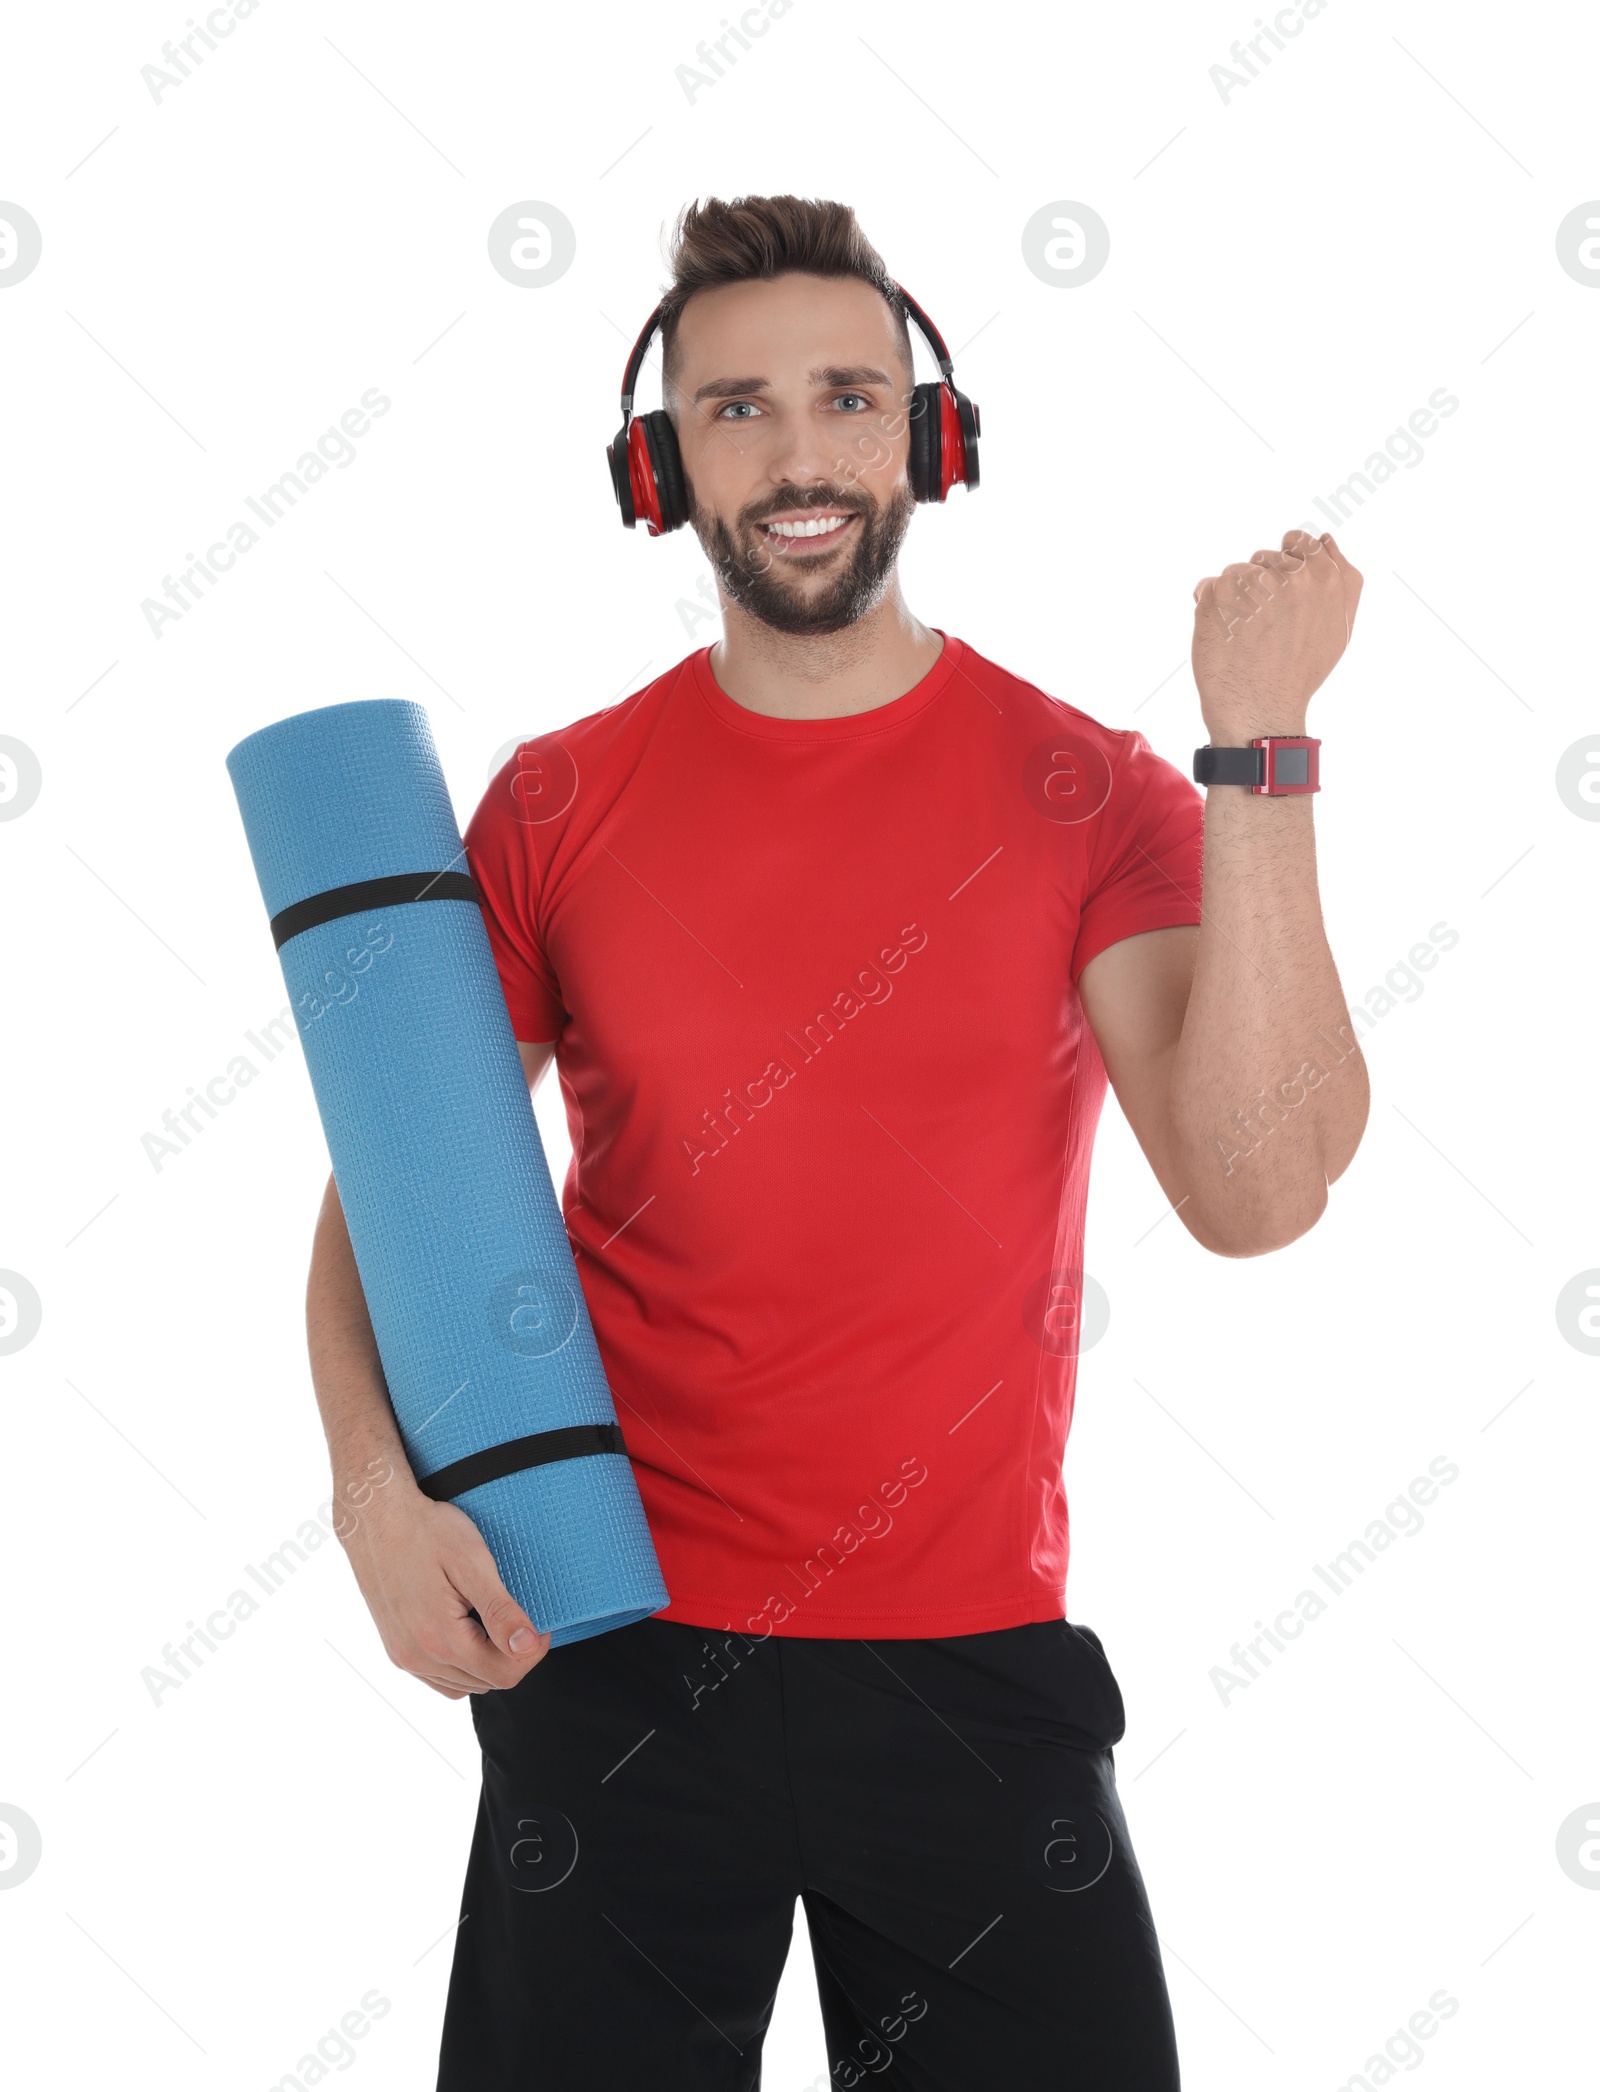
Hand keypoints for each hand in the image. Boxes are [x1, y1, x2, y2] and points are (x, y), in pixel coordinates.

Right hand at [339, 1477, 551, 1697]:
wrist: (376, 1516)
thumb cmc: (426, 1531)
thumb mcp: (472, 1563)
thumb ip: (500, 1611)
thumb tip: (527, 1646)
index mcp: (441, 1640)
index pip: (504, 1674)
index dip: (531, 1650)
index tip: (538, 1620)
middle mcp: (419, 1658)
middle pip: (485, 1681)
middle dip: (511, 1654)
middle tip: (519, 1615)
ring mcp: (404, 1657)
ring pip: (462, 1684)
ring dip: (486, 1662)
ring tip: (493, 1622)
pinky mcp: (396, 1649)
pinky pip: (438, 1677)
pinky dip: (460, 1666)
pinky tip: (467, 1635)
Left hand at [1191, 529, 1362, 739]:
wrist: (1261, 710)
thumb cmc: (1300, 673)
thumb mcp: (1341, 626)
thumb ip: (1341, 578)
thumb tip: (1326, 538)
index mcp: (1327, 577)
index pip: (1299, 542)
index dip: (1286, 566)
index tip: (1281, 595)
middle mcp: (1293, 574)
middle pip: (1265, 558)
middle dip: (1260, 586)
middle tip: (1265, 627)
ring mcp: (1255, 581)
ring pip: (1237, 574)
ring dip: (1235, 598)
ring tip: (1246, 635)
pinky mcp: (1219, 594)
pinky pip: (1208, 586)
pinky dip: (1210, 608)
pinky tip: (1224, 637)